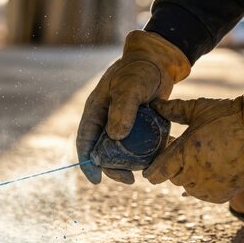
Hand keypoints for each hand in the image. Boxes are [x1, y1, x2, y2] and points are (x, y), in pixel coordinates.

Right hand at [76, 30, 189, 183]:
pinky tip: (154, 160)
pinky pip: (136, 146)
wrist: (157, 62)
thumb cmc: (139, 71)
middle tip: (129, 179)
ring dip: (129, 164)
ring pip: (120, 152)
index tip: (96, 180)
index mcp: (95, 111)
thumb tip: (116, 136)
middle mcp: (105, 121)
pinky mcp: (136, 127)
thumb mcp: (130, 87)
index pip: (85, 141)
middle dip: (113, 169)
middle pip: (102, 152)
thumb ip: (123, 109)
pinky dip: (143, 154)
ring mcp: (120, 125)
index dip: (88, 163)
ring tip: (143, 171)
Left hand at [143, 85, 243, 202]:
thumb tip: (153, 105)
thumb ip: (173, 110)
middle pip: (173, 178)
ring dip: (189, 177)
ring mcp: (210, 185)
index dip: (152, 171)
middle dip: (174, 168)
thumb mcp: (197, 109)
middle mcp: (195, 172)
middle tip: (182, 155)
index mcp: (184, 152)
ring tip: (198, 161)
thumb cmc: (227, 115)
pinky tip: (207, 173)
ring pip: (187, 187)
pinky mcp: (223, 193)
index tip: (151, 168)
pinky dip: (203, 186)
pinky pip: (204, 195)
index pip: (157, 173)